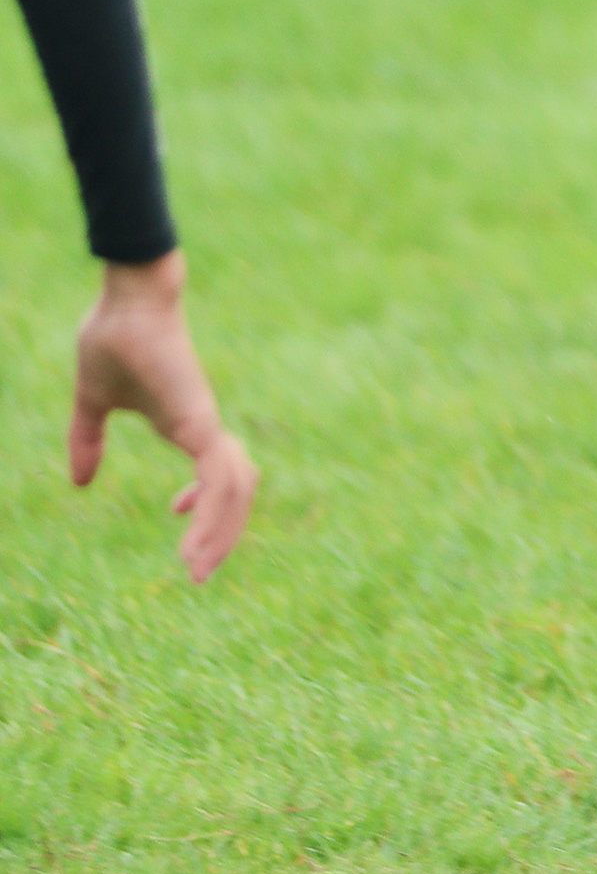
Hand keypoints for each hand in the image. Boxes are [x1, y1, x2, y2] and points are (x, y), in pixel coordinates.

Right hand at [71, 255, 256, 580]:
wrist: (129, 301)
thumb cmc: (116, 341)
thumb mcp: (95, 403)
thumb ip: (89, 440)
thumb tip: (81, 481)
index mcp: (189, 426)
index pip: (218, 476)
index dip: (208, 507)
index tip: (180, 527)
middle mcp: (206, 429)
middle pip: (238, 490)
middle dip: (223, 533)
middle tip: (198, 572)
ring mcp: (206, 425)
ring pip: (236, 489)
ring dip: (222, 531)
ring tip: (197, 567)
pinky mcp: (199, 421)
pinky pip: (219, 476)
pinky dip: (213, 509)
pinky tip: (194, 532)